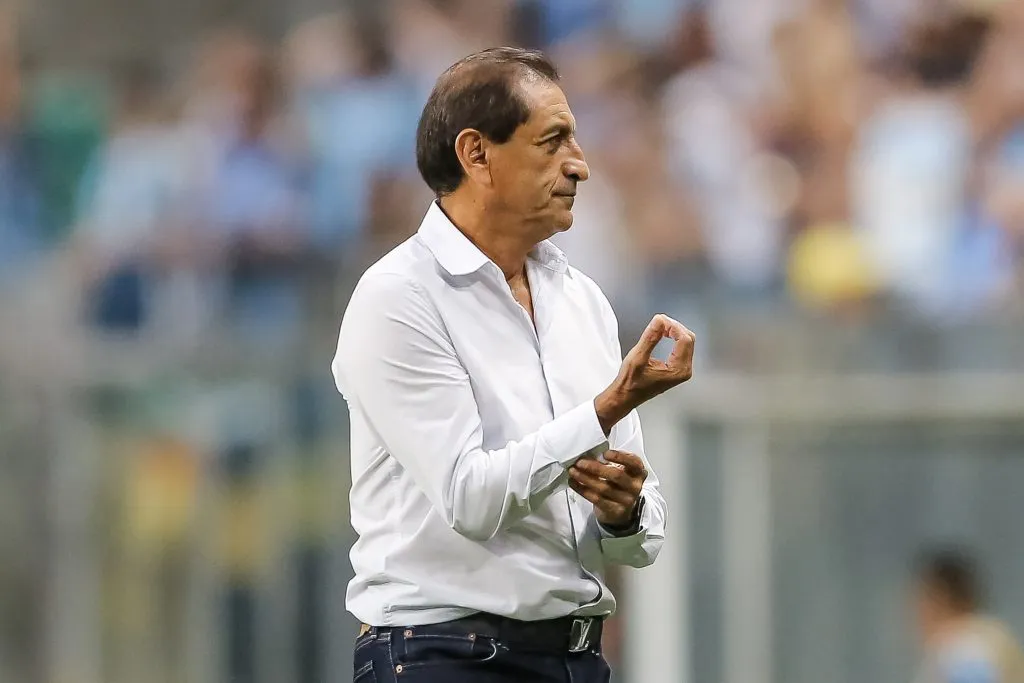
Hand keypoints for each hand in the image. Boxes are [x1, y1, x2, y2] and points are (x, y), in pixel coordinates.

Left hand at [568, 450, 647, 528]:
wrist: (621, 510)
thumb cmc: (618, 484)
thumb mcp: (621, 471)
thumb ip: (611, 462)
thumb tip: (588, 454)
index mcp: (638, 472)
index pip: (633, 462)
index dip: (620, 457)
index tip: (605, 453)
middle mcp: (635, 486)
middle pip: (616, 475)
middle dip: (596, 468)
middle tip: (580, 462)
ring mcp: (626, 500)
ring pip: (603, 488)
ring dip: (585, 478)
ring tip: (573, 471)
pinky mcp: (614, 510)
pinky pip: (595, 499)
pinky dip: (582, 489)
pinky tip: (573, 482)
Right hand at [595, 314, 694, 432]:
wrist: (626, 396)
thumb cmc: (630, 381)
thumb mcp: (638, 357)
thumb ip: (651, 337)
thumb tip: (660, 320)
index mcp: (678, 370)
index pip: (684, 339)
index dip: (673, 326)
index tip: (659, 320)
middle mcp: (684, 371)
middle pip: (688, 339)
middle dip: (674, 327)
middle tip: (659, 321)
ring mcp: (682, 370)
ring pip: (686, 342)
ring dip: (674, 331)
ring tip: (658, 327)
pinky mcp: (677, 369)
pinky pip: (682, 347)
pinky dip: (673, 338)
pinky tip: (662, 334)